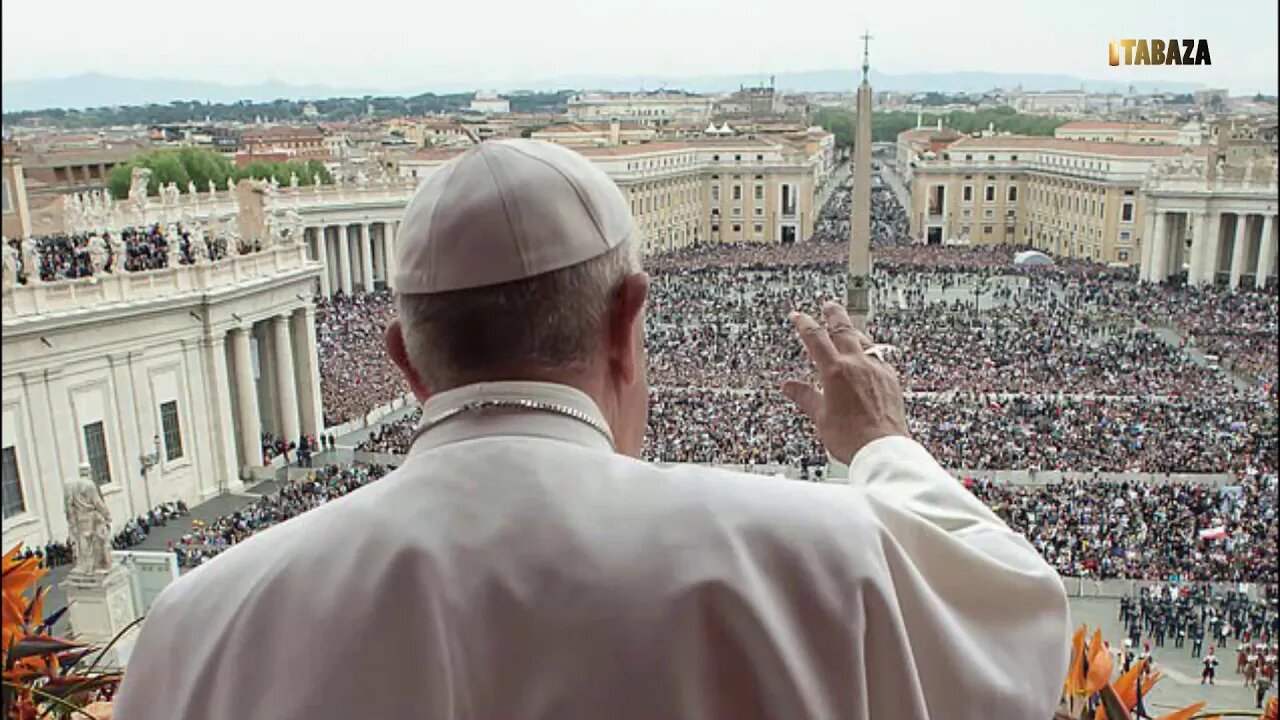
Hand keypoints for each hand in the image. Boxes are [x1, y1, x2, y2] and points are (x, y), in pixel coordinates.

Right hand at [781, 302, 907, 464]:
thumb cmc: (851, 438)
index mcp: (836, 371)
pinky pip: (879, 356)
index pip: (815, 338)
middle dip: (833, 314)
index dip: (804, 323)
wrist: (882, 449)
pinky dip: (869, 351)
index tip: (798, 316)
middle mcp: (858, 364)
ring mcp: (877, 370)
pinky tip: (869, 356)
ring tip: (848, 327)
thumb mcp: (820, 416)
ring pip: (864, 339)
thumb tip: (789, 386)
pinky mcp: (890, 379)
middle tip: (828, 305)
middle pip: (844, 328)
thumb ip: (805, 397)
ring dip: (853, 330)